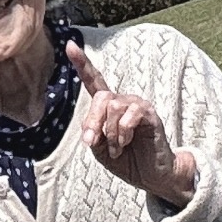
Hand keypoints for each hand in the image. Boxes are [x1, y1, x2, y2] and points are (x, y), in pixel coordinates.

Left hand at [68, 44, 197, 206]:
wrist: (152, 176)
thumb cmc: (127, 160)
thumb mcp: (101, 150)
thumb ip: (93, 134)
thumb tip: (91, 129)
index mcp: (107, 106)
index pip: (93, 80)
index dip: (81, 63)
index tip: (69, 45)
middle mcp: (121, 100)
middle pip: (100, 97)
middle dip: (92, 121)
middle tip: (91, 142)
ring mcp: (136, 105)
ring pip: (113, 107)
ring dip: (110, 133)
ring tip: (117, 149)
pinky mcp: (149, 113)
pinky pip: (130, 115)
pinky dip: (123, 133)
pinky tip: (126, 143)